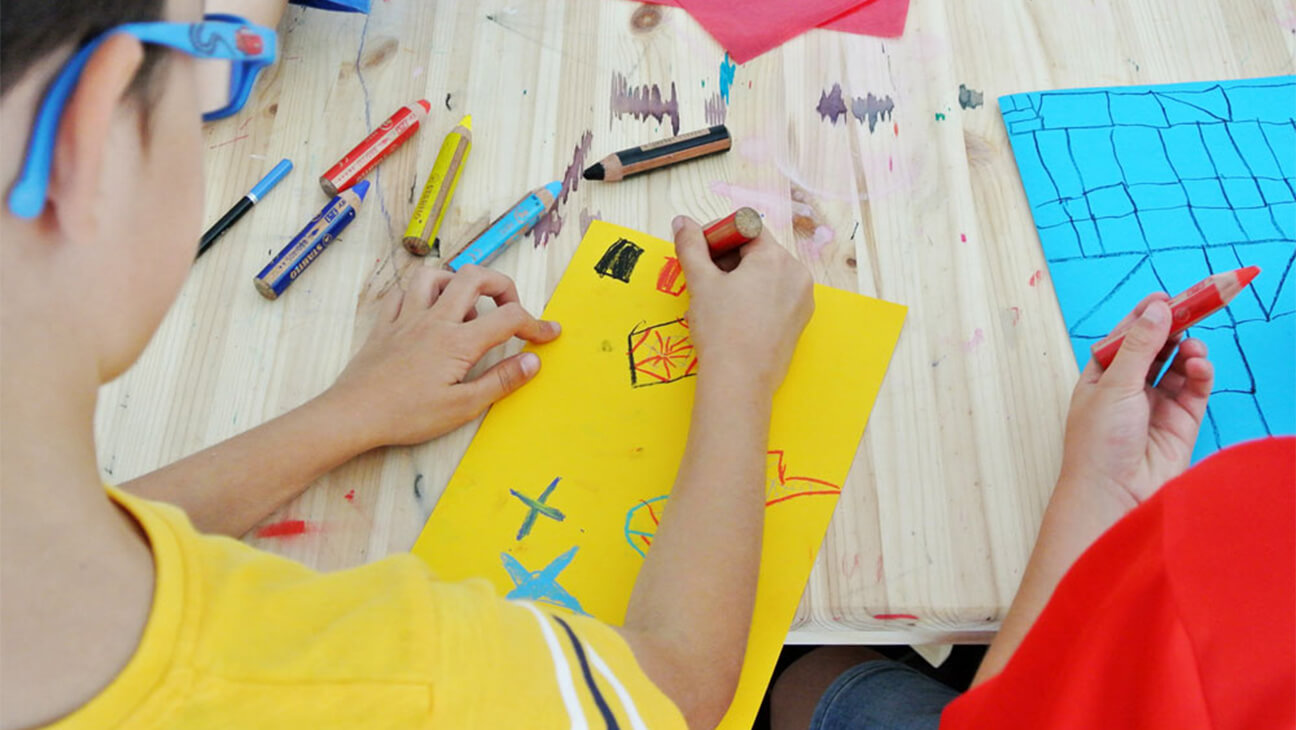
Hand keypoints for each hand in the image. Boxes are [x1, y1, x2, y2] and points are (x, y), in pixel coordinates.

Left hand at [324, 265, 560, 447]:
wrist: (353, 414)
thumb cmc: (408, 416)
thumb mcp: (462, 407)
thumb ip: (501, 380)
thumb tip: (533, 361)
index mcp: (458, 341)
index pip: (509, 318)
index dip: (537, 324)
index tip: (550, 334)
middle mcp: (435, 319)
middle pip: (474, 277)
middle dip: (502, 286)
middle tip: (511, 311)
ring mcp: (406, 318)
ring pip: (435, 275)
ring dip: (458, 283)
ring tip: (467, 309)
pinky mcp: (385, 324)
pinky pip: (404, 292)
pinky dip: (422, 294)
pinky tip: (428, 313)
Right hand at [672, 215, 813, 394]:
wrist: (739, 381)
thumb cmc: (721, 329)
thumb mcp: (700, 282)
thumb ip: (691, 246)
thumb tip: (682, 222)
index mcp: (775, 258)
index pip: (746, 228)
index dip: (719, 235)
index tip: (700, 250)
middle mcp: (796, 274)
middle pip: (759, 251)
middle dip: (729, 259)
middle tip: (703, 277)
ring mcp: (801, 299)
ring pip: (767, 275)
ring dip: (741, 278)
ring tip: (715, 300)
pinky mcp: (799, 322)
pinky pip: (776, 297)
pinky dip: (755, 298)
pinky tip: (733, 316)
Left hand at [1059, 293, 1213, 508]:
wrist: (1113, 495)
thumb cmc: (1099, 442)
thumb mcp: (1114, 386)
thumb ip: (1140, 346)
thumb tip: (1157, 308)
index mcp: (1100, 377)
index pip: (1125, 338)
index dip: (1144, 317)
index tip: (1164, 296)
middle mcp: (1128, 389)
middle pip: (1155, 348)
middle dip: (1172, 328)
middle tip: (1193, 307)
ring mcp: (1155, 405)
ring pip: (1178, 366)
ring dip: (1187, 351)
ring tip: (1192, 348)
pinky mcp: (1180, 422)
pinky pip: (1194, 389)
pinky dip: (1200, 374)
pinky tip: (1200, 365)